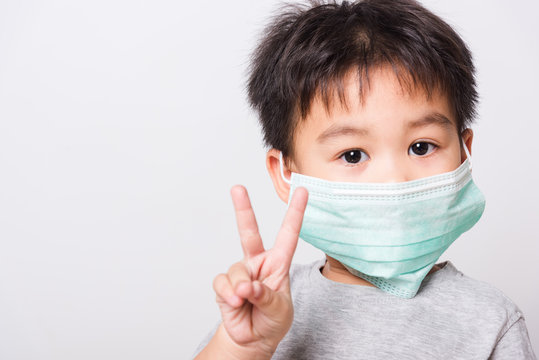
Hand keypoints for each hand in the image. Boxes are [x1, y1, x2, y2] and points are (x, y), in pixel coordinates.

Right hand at [212, 185, 307, 355]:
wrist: (252, 340)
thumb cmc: (272, 320)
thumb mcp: (280, 310)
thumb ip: (266, 297)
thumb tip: (247, 287)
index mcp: (278, 263)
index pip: (288, 234)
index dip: (295, 212)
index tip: (303, 191)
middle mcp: (258, 263)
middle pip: (249, 232)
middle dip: (243, 209)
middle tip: (237, 188)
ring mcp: (240, 272)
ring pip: (236, 270)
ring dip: (241, 288)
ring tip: (245, 301)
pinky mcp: (224, 285)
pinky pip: (222, 283)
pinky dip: (228, 294)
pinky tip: (234, 303)